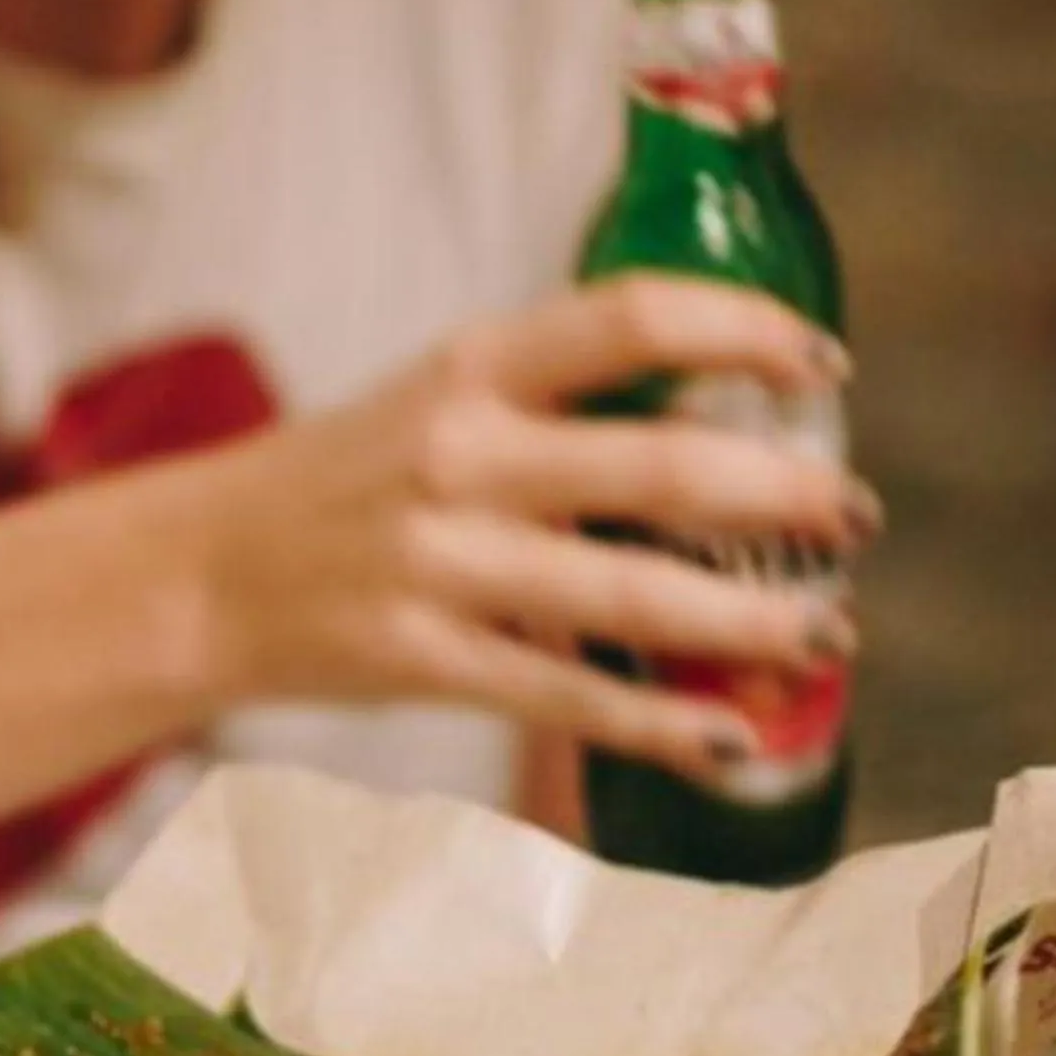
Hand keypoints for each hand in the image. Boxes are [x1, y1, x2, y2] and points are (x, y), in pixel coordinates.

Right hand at [178, 274, 876, 781]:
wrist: (196, 575)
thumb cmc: (344, 485)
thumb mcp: (436, 400)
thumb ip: (557, 400)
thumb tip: (723, 416)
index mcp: (472, 366)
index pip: (634, 317)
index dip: (749, 331)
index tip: (826, 366)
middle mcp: (460, 454)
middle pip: (664, 468)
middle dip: (786, 498)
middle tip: (858, 518)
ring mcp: (439, 562)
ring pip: (633, 596)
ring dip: (751, 620)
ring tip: (828, 632)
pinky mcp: (421, 659)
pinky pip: (569, 695)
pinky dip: (661, 727)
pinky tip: (733, 738)